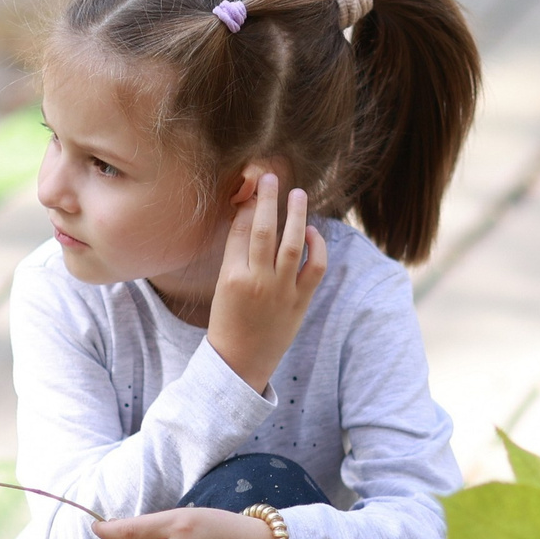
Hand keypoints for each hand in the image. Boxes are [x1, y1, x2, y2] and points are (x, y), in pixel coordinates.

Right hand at [207, 171, 325, 394]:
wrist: (240, 361)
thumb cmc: (229, 320)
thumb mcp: (222, 285)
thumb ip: (237, 255)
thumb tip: (250, 218)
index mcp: (231, 275)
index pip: (241, 230)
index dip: (249, 205)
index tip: (255, 187)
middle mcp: (257, 281)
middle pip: (264, 229)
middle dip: (268, 199)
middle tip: (271, 177)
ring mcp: (281, 292)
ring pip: (291, 243)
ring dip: (296, 215)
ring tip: (298, 194)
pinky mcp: (300, 302)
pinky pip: (314, 267)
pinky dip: (316, 246)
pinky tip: (312, 232)